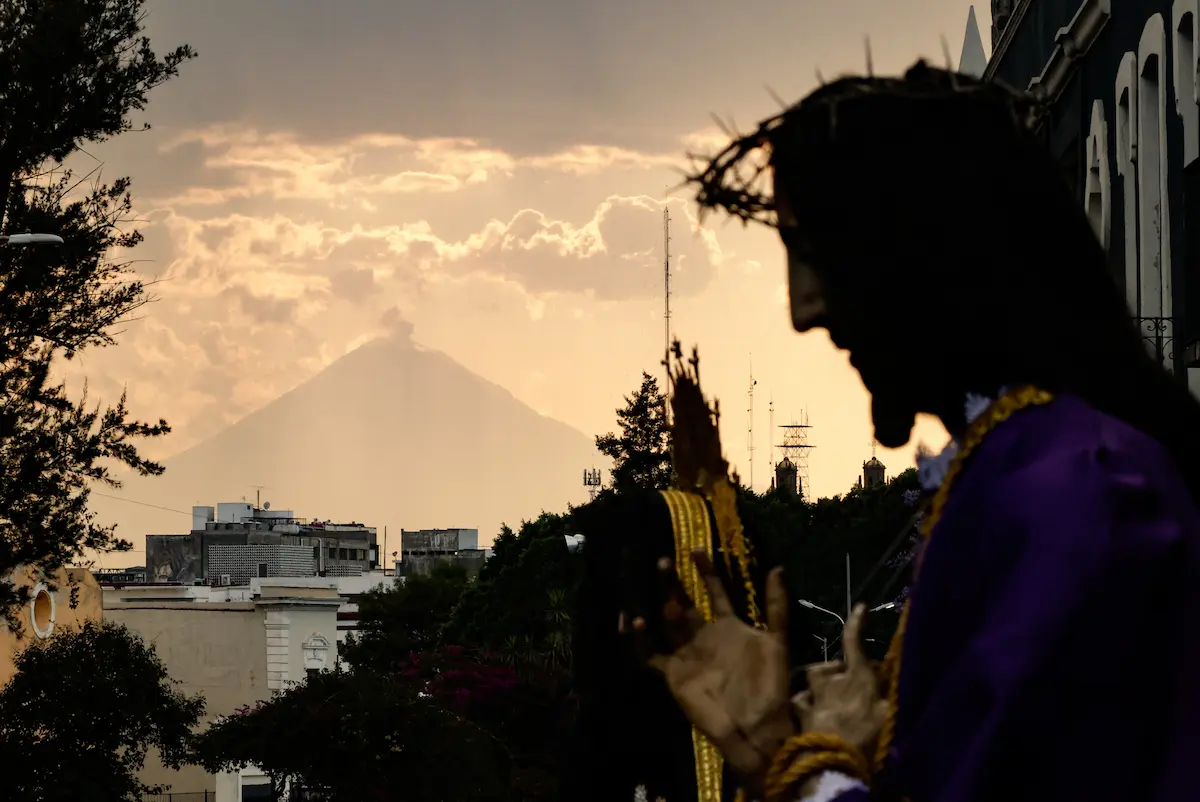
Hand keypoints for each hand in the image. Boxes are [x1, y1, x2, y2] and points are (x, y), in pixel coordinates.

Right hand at [621, 550, 792, 784]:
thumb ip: (775, 605)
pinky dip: (637, 641)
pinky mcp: (673, 673)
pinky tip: (632, 623)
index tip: (697, 550)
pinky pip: (649, 654)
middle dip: (674, 584)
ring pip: (666, 625)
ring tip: (659, 600)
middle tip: (663, 562)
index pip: (715, 592)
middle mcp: (704, 636)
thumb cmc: (768, 683)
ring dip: (660, 609)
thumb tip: (778, 567)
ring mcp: (687, 654)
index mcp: (729, 626)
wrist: (755, 723)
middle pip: (685, 604)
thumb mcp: (776, 639)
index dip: (707, 572)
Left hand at [794, 604, 887, 753]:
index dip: (857, 624)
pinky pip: (799, 703)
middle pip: (828, 666)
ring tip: (825, 700)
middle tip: (846, 686)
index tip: (860, 607)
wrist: (836, 765)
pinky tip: (808, 714)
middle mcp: (833, 683)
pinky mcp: (799, 716)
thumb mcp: (891, 717)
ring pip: (810, 681)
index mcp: (858, 679)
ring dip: (815, 687)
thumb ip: (892, 696)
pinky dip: (803, 705)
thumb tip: (897, 677)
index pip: (855, 644)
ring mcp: (813, 699)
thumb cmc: (869, 741)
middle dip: (835, 672)